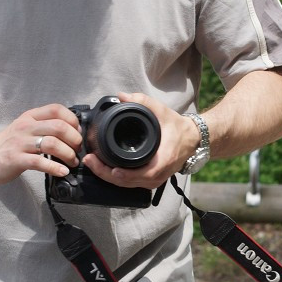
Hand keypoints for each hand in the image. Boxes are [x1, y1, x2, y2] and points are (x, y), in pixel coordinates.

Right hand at [0, 104, 82, 184]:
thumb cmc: (7, 145)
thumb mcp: (25, 128)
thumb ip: (44, 126)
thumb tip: (72, 131)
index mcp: (30, 117)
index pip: (57, 109)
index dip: (73, 121)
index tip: (78, 133)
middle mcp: (26, 127)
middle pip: (59, 127)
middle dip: (74, 139)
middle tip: (77, 150)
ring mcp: (20, 143)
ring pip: (52, 144)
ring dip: (68, 154)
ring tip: (72, 162)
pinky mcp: (15, 159)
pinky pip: (40, 162)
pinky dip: (56, 168)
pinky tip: (62, 172)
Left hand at [82, 92, 199, 189]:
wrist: (191, 139)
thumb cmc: (177, 127)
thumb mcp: (162, 111)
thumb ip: (142, 101)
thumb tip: (122, 96)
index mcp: (163, 160)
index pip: (142, 174)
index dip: (124, 174)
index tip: (110, 168)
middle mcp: (159, 174)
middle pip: (129, 183)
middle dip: (106, 174)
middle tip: (90, 161)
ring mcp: (155, 180)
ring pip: (128, 185)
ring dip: (109, 177)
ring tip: (93, 164)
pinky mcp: (151, 180)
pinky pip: (131, 184)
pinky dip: (117, 179)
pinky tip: (104, 169)